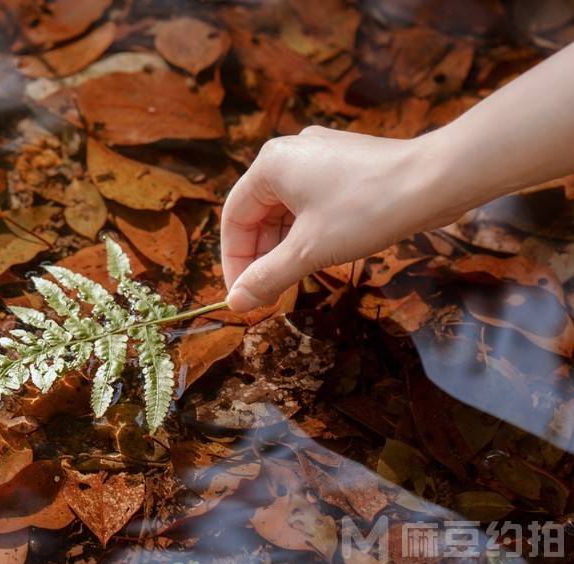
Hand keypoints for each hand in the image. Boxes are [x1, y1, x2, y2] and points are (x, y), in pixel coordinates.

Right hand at [221, 126, 451, 311]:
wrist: (437, 179)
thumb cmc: (367, 208)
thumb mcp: (309, 250)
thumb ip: (268, 277)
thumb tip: (236, 302)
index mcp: (269, 165)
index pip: (234, 218)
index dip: (233, 261)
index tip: (242, 296)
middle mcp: (289, 154)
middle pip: (258, 214)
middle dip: (260, 257)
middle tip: (267, 294)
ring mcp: (320, 157)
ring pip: (286, 211)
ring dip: (284, 249)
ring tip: (291, 282)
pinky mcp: (345, 167)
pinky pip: (311, 204)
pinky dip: (307, 233)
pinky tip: (317, 259)